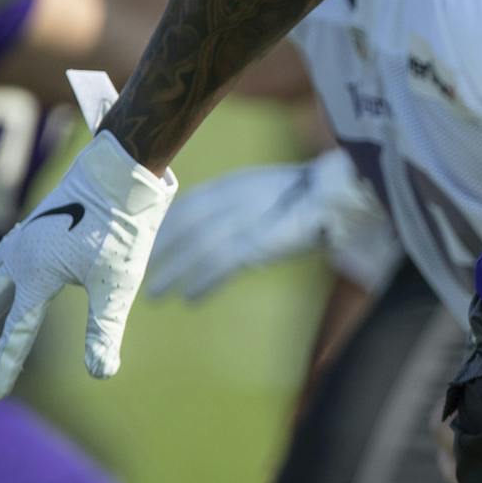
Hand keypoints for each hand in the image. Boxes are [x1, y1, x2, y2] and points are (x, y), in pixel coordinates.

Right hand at [0, 130, 175, 398]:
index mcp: (38, 276)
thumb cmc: (123, 230)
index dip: (6, 365)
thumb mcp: (118, 283)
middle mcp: (21, 258)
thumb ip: (104, 329)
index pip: (18, 331)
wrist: (121, 173)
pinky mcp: (32, 226)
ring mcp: (22, 240)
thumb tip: (101, 374)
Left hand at [146, 150, 397, 302]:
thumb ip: (246, 205)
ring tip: (157, 294)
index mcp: (236, 184)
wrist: (340, 196)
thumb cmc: (313, 196)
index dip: (167, 226)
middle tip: (141, 272)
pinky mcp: (258, 242)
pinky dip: (203, 282)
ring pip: (198, 248)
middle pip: (186, 226)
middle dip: (162, 251)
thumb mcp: (269, 194)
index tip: (150, 244)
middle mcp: (234, 199)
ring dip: (175, 273)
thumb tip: (225, 227)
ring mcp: (245, 220)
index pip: (189, 204)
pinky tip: (190, 299)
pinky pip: (221, 265)